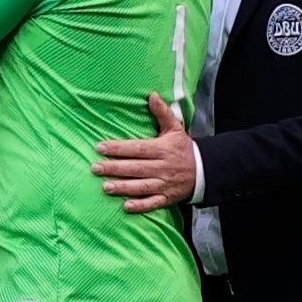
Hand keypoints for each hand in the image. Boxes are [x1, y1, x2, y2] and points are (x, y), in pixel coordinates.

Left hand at [93, 94, 198, 213]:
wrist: (205, 170)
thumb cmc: (184, 148)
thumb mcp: (175, 128)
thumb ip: (162, 113)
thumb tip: (151, 95)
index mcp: (162, 149)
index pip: (137, 149)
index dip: (119, 148)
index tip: (100, 147)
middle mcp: (163, 167)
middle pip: (136, 168)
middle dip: (115, 168)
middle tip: (95, 168)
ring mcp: (165, 184)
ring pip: (142, 187)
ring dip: (123, 187)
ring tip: (105, 186)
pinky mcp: (168, 198)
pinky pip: (153, 203)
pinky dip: (140, 206)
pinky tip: (126, 206)